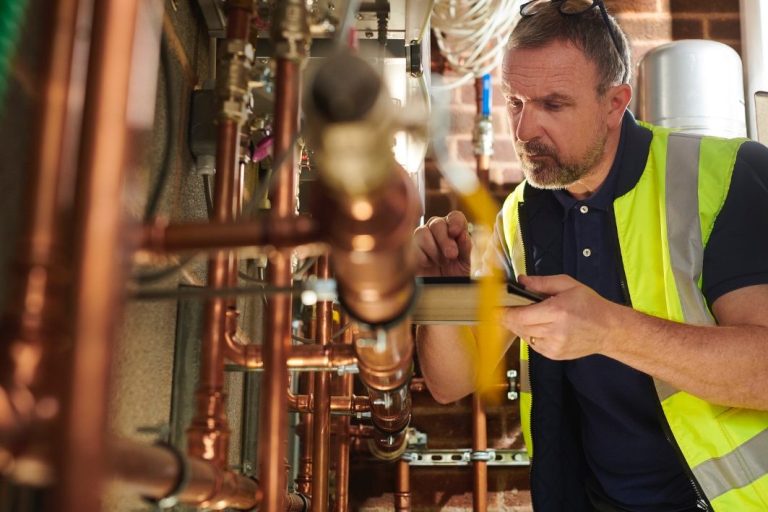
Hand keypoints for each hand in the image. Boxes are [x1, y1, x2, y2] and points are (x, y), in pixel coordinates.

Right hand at [413, 211, 471, 276]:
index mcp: (454, 231)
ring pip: (422, 232)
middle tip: (451, 255)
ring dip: (433, 248)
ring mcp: (423, 240)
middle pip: (437, 223)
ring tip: (440, 262)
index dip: (455, 222)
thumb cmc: (455, 276)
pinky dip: (422, 257)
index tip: (455, 232)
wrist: (442, 291)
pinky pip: (412, 246)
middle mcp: (438, 232)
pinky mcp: (411, 250)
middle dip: (444, 239)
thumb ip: (466, 248)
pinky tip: (428, 265)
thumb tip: (463, 235)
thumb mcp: (465, 263)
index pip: (455, 217)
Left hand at [501, 274, 624, 359]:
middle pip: (519, 326)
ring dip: (519, 326)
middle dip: (509, 317)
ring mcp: (554, 346)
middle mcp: (555, 331)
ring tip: (526, 315)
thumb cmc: (590, 306)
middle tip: (504, 309)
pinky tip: (538, 326)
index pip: (520, 315)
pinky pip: (532, 344)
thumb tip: (521, 280)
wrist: (609, 330)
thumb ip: (542, 282)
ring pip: (524, 336)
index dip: (503, 312)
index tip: (494, 308)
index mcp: (557, 311)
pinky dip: (530, 335)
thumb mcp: (568, 285)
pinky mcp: (554, 355)